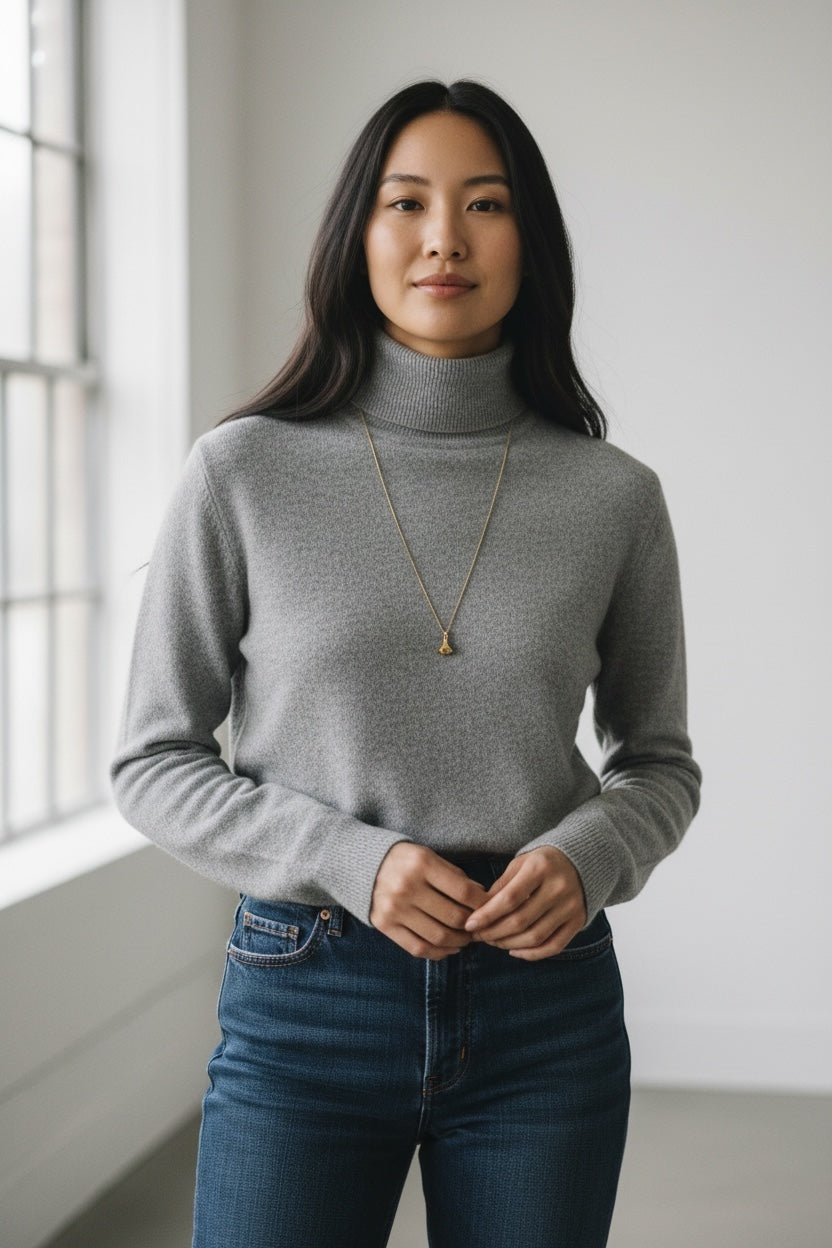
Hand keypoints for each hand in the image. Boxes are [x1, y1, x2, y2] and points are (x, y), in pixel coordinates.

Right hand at [370, 843, 489, 960]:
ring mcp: (394, 909)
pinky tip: (450, 948)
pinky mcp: (385, 925)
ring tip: (467, 939)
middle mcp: (407, 887)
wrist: (359, 863)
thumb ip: (454, 876)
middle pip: (454, 917)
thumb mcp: (428, 855)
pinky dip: (439, 953)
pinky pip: (418, 948)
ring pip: (438, 936)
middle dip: (474, 926)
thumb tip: (482, 898)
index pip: (463, 891)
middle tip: (481, 927)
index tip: (492, 908)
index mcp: (422, 864)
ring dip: (460, 942)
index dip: (483, 903)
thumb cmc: (403, 860)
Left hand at [464, 846, 586, 960]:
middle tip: (478, 936)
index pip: (509, 898)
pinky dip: (532, 954)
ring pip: (535, 937)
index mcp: (540, 868)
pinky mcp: (578, 921)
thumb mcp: (520, 863)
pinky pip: (554, 946)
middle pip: (521, 920)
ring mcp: (571, 906)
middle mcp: (559, 887)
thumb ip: (501, 886)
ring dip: (509, 944)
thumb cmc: (543, 862)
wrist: (583, 859)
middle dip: (494, 932)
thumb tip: (480, 913)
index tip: (469, 924)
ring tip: (493, 942)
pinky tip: (514, 951)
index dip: (487, 915)